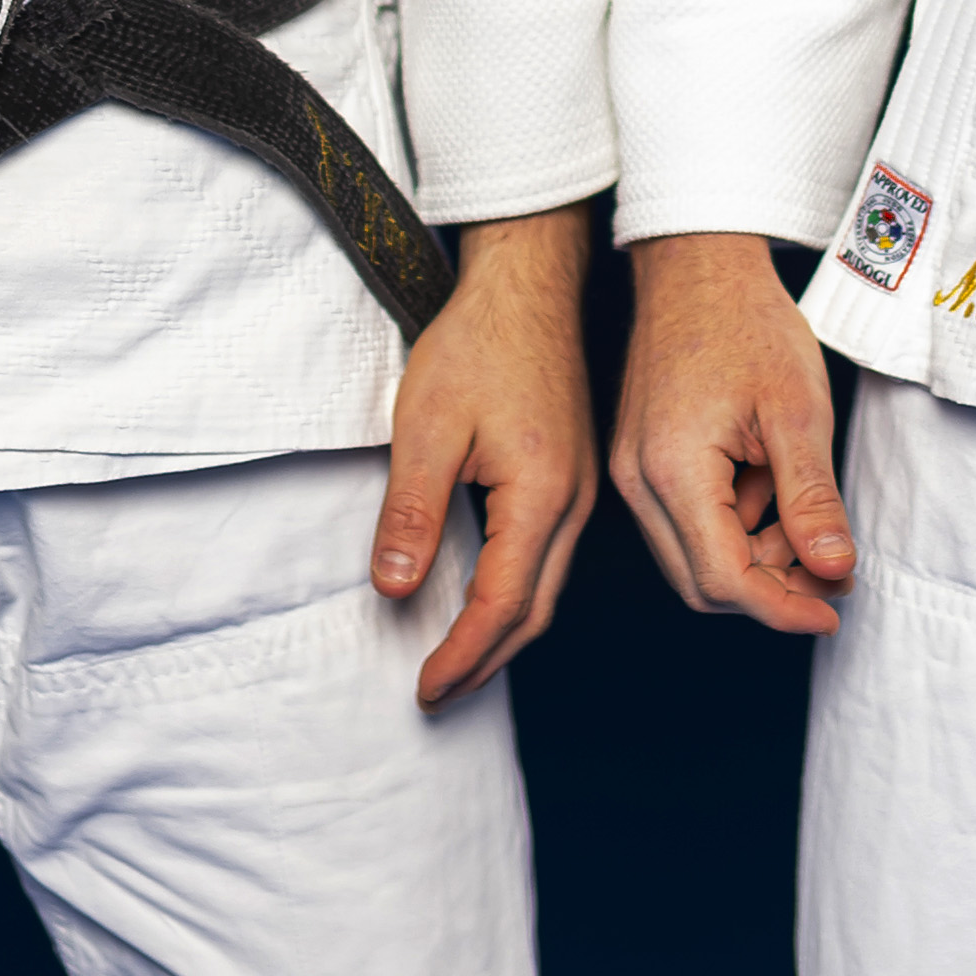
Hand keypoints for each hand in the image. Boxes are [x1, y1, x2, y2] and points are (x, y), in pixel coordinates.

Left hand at [374, 203, 594, 707]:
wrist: (528, 284)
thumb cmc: (478, 343)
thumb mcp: (425, 426)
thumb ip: (412, 512)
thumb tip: (394, 588)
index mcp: (542, 495)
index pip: (502, 604)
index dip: (462, 654)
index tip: (425, 688)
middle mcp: (574, 502)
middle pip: (535, 611)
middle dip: (485, 661)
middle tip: (438, 692)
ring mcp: (581, 488)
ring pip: (548, 587)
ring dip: (504, 633)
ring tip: (458, 660)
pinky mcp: (574, 474)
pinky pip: (552, 556)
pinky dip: (519, 595)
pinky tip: (489, 598)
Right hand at [606, 230, 854, 634]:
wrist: (698, 265)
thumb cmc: (747, 323)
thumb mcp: (797, 412)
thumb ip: (812, 499)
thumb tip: (833, 569)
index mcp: (672, 470)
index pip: (724, 579)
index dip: (784, 607)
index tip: (834, 609)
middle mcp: (638, 482)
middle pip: (702, 583)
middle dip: (772, 589)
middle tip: (833, 570)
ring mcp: (633, 472)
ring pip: (694, 558)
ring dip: (755, 559)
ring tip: (806, 516)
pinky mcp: (641, 460)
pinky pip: (686, 524)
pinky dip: (735, 527)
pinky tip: (770, 489)